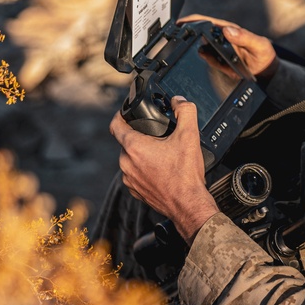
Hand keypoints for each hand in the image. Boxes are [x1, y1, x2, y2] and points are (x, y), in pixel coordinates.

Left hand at [110, 96, 218, 242]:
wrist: (187, 204)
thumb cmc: (185, 175)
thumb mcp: (190, 135)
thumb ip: (185, 111)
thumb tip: (179, 101)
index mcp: (134, 147)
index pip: (115, 124)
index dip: (120, 114)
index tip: (126, 112)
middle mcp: (126, 163)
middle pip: (126, 141)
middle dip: (140, 136)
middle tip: (158, 136)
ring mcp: (129, 179)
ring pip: (131, 158)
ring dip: (142, 154)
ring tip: (162, 155)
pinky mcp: (134, 191)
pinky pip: (134, 174)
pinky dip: (144, 170)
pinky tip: (161, 170)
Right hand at [179, 15, 278, 82]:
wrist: (266, 72)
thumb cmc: (264, 54)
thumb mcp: (258, 44)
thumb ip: (245, 37)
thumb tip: (228, 30)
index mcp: (229, 30)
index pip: (207, 22)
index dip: (193, 20)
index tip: (181, 22)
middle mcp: (222, 39)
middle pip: (200, 34)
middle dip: (187, 33)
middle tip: (176, 36)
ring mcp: (219, 51)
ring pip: (200, 47)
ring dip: (192, 48)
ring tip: (184, 49)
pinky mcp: (219, 63)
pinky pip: (207, 60)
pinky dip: (202, 59)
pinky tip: (200, 59)